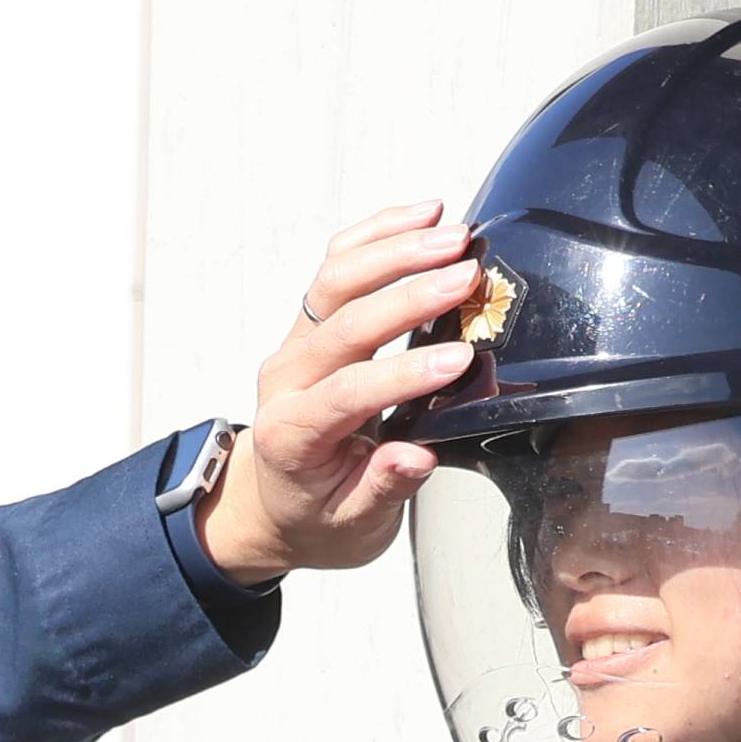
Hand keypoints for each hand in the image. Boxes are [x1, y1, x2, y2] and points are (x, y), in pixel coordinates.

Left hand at [198, 203, 480, 584]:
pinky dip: (380, 234)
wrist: (272, 502)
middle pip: (344, 322)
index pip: (347, 392)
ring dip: (396, 249)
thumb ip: (382, 490)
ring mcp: (296, 344)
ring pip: (337, 278)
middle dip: (409, 294)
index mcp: (292, 435)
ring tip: (455, 233)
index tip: (460, 358)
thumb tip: (414, 459)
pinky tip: (424, 214)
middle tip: (468, 276)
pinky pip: (339, 265)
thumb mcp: (353, 527)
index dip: (404, 374)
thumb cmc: (316, 515)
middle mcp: (286, 379)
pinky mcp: (312, 323)